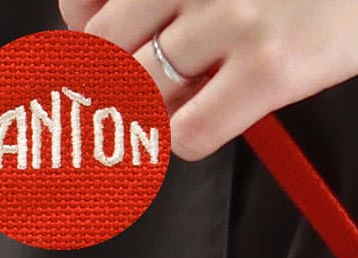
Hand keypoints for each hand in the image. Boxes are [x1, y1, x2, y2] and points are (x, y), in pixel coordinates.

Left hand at [59, 0, 357, 160]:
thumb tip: (165, 43)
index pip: (88, 0)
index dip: (87, 38)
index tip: (99, 59)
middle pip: (103, 47)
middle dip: (106, 85)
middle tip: (125, 107)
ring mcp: (230, 17)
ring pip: (140, 88)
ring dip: (144, 116)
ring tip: (164, 120)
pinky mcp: (270, 67)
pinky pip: (192, 128)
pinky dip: (182, 143)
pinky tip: (198, 135)